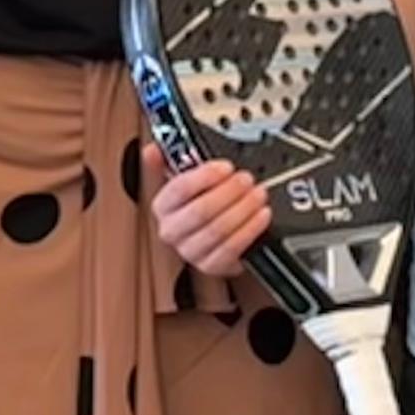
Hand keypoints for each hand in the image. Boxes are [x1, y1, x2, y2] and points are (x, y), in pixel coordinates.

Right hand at [153, 155, 275, 276]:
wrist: (212, 235)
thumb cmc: (199, 202)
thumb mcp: (186, 178)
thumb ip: (171, 161)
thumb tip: (153, 148)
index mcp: (163, 206)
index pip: (179, 189)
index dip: (205, 176)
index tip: (225, 167)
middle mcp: (173, 231)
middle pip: (200, 211)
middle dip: (229, 193)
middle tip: (246, 180)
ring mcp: (191, 250)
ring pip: (218, 230)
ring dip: (243, 209)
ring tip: (257, 194)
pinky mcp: (211, 265)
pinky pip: (232, 248)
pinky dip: (250, 229)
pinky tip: (260, 216)